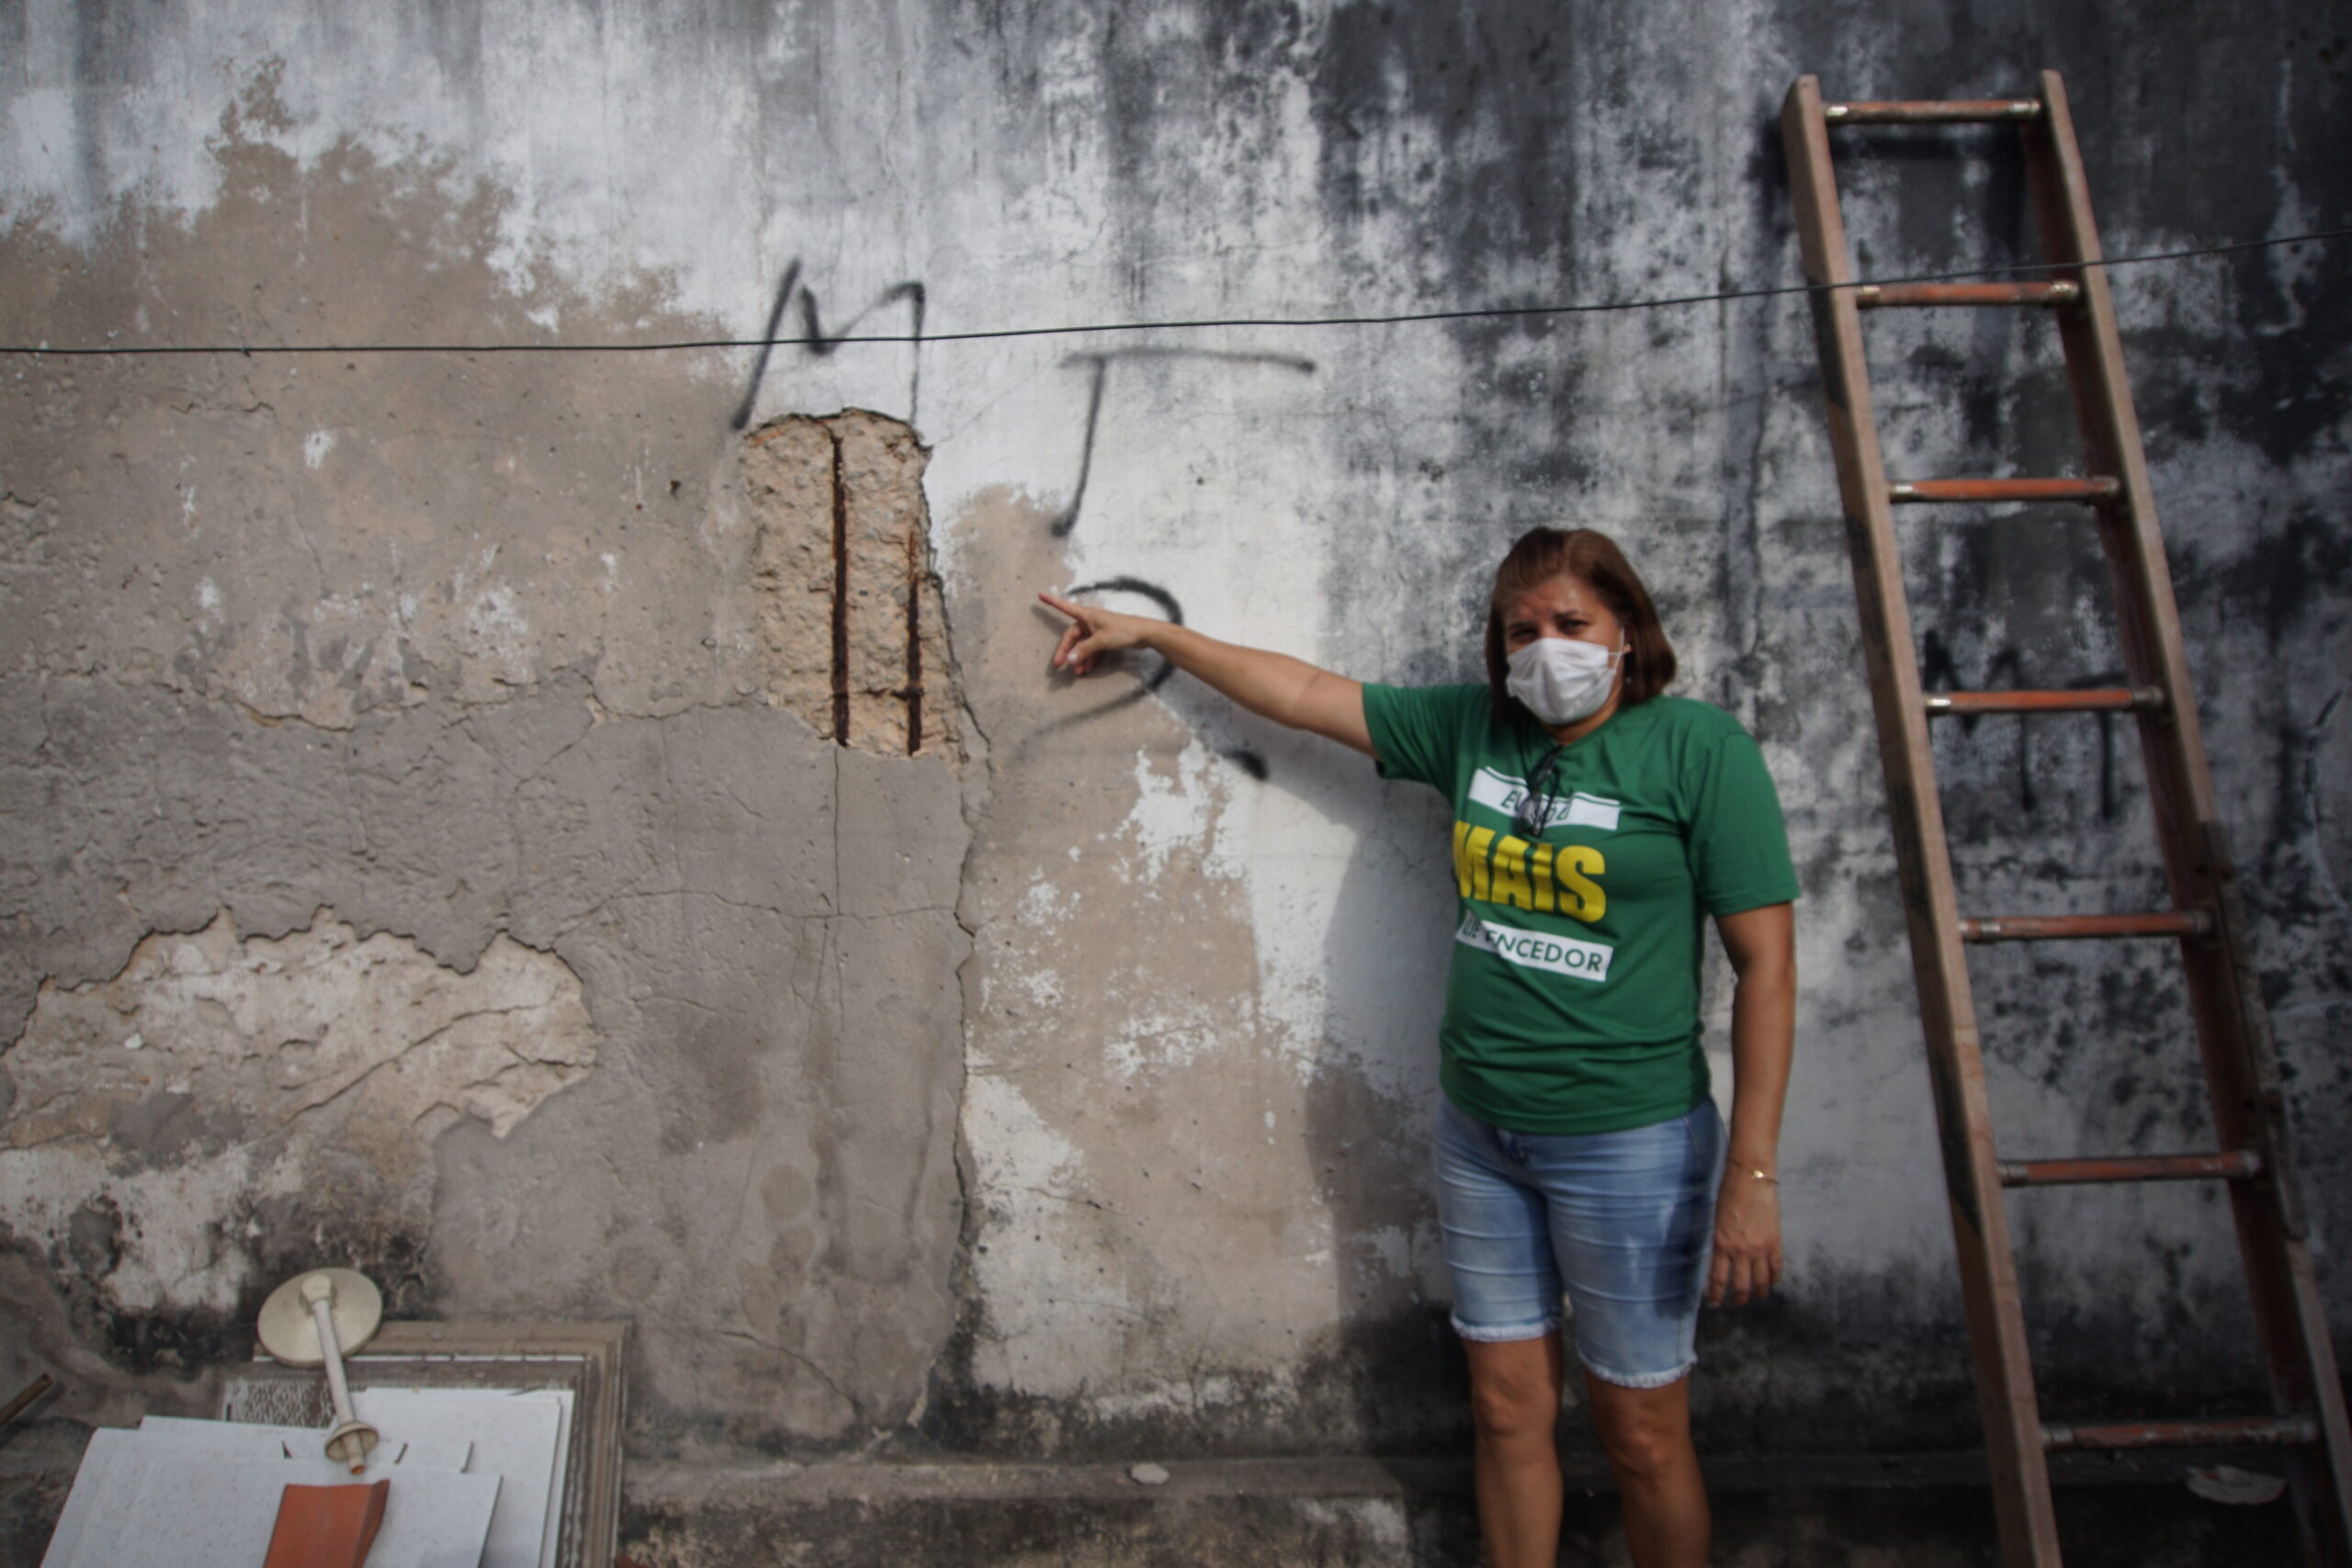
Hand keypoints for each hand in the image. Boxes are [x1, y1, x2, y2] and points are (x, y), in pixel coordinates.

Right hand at [1039, 589, 1158, 675]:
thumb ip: (1084, 650)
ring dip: (1079, 657)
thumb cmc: (1123, 631)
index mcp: (1087, 615)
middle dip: (1067, 651)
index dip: (1052, 602)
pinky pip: (1093, 649)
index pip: (1065, 607)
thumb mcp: (1101, 641)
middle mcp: (1090, 621)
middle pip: (1073, 636)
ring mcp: (1098, 630)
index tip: (1039, 595)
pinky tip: (1087, 669)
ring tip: (1078, 672)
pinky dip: (1090, 658)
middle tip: (1059, 665)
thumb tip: (1068, 659)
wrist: (1145, 634)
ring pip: (1083, 645)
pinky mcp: (1106, 638)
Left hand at [1707, 1168, 1782, 1306]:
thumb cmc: (1729, 1194)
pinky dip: (1774, 1278)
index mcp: (1720, 1244)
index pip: (1718, 1279)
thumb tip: (1722, 1260)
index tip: (1716, 1303)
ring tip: (1756, 1297)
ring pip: (1761, 1281)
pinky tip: (1772, 1282)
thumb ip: (1720, 1242)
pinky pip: (1776, 1268)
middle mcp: (1740, 1251)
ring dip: (1758, 1293)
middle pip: (1740, 1285)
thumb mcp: (1717, 1221)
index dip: (1717, 1295)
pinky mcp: (1775, 1242)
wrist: (1751, 1178)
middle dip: (1739, 1298)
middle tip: (1738, 1302)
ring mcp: (1759, 1248)